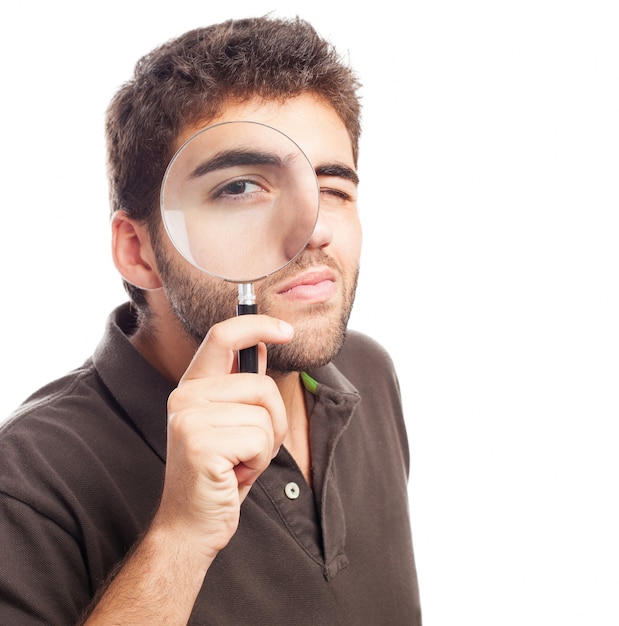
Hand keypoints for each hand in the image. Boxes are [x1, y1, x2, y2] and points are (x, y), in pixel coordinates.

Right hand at [152, 315, 293, 562]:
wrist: (191, 524)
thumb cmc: (219, 472)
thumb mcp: (233, 422)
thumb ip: (243, 385)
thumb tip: (263, 346)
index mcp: (192, 386)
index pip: (221, 336)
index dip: (257, 325)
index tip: (286, 331)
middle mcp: (185, 396)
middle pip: (261, 385)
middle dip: (274, 421)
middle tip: (253, 449)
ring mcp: (189, 419)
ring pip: (265, 414)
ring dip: (266, 446)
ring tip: (240, 462)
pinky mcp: (200, 444)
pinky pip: (259, 439)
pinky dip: (259, 462)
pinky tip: (235, 475)